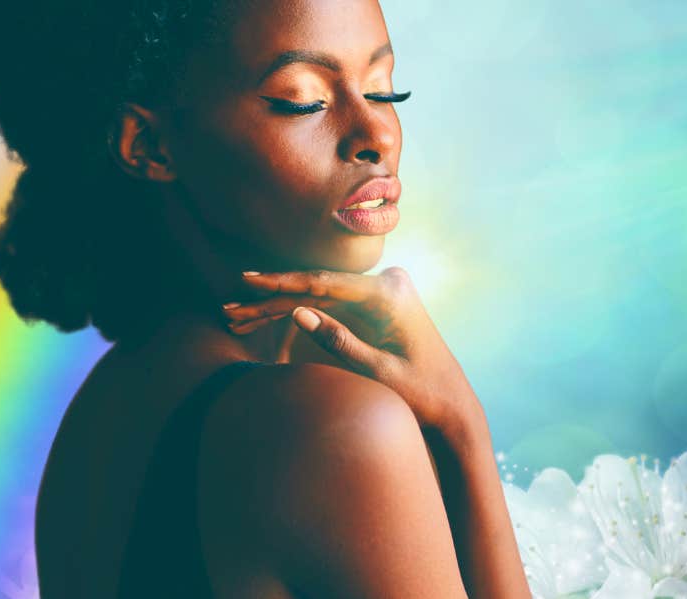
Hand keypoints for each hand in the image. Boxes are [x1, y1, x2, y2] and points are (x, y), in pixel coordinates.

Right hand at [224, 266, 482, 434]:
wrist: (455, 405)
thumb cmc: (424, 394)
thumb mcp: (379, 373)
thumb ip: (340, 341)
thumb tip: (296, 314)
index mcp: (389, 294)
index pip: (323, 282)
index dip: (280, 283)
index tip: (248, 281)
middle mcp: (387, 284)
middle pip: (316, 287)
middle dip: (270, 298)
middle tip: (230, 307)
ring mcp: (381, 292)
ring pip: (318, 296)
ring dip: (278, 307)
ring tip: (237, 315)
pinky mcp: (375, 304)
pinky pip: (330, 305)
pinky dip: (299, 313)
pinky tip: (267, 317)